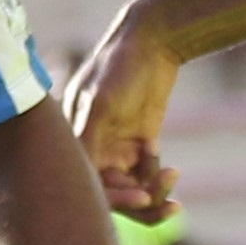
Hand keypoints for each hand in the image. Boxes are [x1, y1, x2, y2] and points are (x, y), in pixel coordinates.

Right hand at [64, 12, 181, 220]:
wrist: (154, 41)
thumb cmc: (120, 66)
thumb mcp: (101, 103)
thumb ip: (86, 138)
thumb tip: (75, 173)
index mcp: (73, 138)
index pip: (87, 182)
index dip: (112, 197)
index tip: (141, 198)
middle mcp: (92, 148)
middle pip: (109, 193)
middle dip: (138, 200)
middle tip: (167, 203)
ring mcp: (116, 148)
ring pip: (130, 189)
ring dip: (152, 192)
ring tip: (172, 177)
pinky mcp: (139, 146)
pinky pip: (145, 178)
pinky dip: (157, 180)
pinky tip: (170, 169)